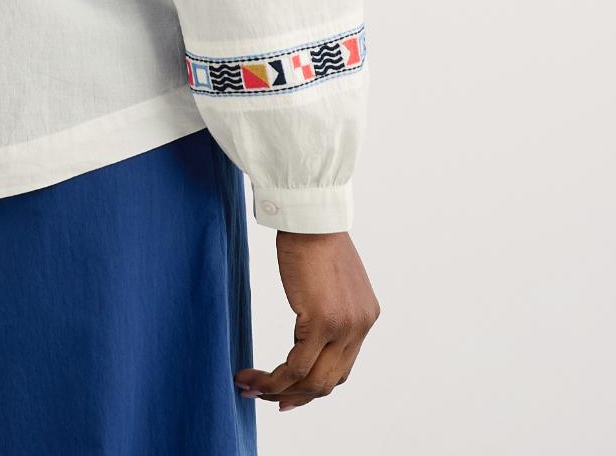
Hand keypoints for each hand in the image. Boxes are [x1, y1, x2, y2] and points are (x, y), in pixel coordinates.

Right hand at [234, 230, 379, 412]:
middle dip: (295, 396)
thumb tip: (311, 322)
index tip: (288, 392)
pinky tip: (252, 377)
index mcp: (365, 317)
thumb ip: (327, 304)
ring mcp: (344, 327)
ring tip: (251, 389)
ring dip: (278, 392)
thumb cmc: (312, 235)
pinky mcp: (322, 322)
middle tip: (266, 399)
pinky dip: (272, 380)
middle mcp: (360, 327)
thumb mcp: (329, 277)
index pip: (342, 368)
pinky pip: (295, 367)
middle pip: (328, 382)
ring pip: (312, 381)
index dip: (314, 386)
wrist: (310, 216)